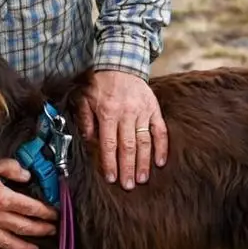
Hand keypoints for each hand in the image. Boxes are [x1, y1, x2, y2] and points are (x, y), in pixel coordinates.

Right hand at [0, 159, 56, 248]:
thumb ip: (11, 168)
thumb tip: (26, 174)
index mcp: (3, 198)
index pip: (31, 208)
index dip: (46, 213)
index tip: (56, 215)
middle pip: (25, 227)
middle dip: (41, 230)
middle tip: (52, 231)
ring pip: (10, 243)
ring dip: (25, 248)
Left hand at [77, 69, 167, 188]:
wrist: (121, 63)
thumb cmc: (101, 84)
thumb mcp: (85, 98)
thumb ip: (85, 120)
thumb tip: (88, 141)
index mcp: (108, 112)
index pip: (109, 143)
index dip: (110, 162)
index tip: (112, 178)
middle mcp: (126, 114)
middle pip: (128, 146)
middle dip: (128, 168)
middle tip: (128, 185)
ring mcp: (142, 112)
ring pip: (144, 142)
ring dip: (143, 162)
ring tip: (142, 179)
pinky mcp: (154, 110)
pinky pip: (160, 131)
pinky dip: (162, 147)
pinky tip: (160, 162)